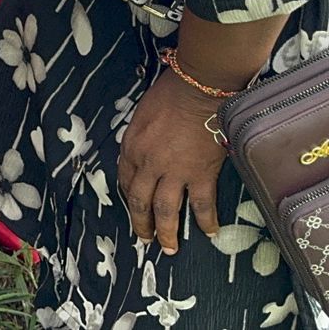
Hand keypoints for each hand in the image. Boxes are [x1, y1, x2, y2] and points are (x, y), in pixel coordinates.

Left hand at [118, 71, 227, 254]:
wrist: (198, 88)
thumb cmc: (170, 93)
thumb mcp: (143, 115)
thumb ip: (142, 137)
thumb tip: (146, 150)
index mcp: (131, 147)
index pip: (125, 180)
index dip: (130, 196)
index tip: (135, 206)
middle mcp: (147, 164)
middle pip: (140, 201)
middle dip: (141, 223)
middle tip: (144, 239)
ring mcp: (173, 171)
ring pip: (165, 209)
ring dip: (166, 231)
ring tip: (169, 248)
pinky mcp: (200, 174)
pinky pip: (201, 204)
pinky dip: (205, 220)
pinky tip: (209, 232)